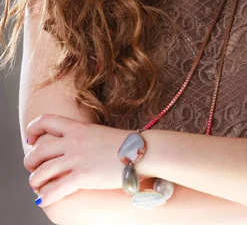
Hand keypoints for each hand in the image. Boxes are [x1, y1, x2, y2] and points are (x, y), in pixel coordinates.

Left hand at [23, 114, 145, 207]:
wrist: (141, 151)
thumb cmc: (124, 145)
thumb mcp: (99, 134)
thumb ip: (83, 137)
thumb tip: (74, 148)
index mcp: (78, 128)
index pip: (46, 120)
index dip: (33, 129)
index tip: (32, 140)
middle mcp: (73, 141)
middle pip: (38, 150)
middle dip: (30, 162)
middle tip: (33, 168)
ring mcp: (77, 158)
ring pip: (41, 171)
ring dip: (35, 181)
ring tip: (38, 187)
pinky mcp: (82, 176)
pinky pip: (54, 189)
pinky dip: (45, 196)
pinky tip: (43, 201)